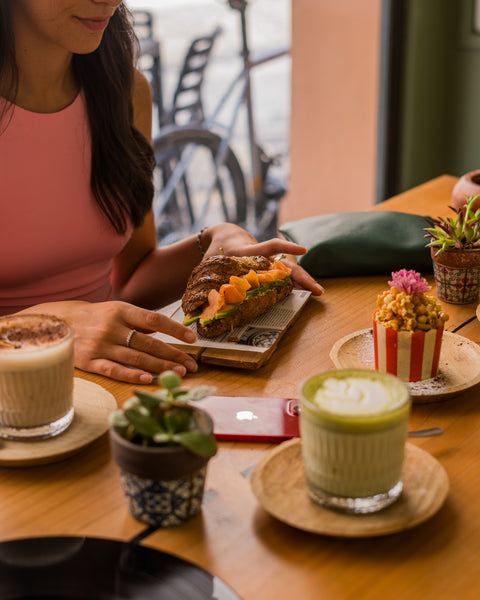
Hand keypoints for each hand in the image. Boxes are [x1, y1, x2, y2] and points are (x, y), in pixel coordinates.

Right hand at [20, 301, 197, 383]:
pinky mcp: (89, 361)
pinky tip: (149, 380)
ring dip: (160, 367)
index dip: (175, 329)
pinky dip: (131, 375)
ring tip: (179, 373)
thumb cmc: (94, 317)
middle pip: (149, 343)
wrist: (57, 322)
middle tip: (191, 365)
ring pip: (136, 358)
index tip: (192, 339)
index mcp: (121, 311)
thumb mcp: (116, 310)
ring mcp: (101, 345)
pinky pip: (114, 369)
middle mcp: (112, 327)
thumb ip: (138, 321)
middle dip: (173, 355)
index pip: (154, 320)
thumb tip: (164, 332)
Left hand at [203, 224, 323, 295]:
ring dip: (302, 281)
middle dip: (301, 276)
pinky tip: (305, 291)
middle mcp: (261, 257)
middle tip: (317, 290)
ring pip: (287, 270)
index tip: (303, 251)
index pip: (268, 247)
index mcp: (246, 253)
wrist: (224, 236)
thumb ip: (207, 282)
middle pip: (284, 265)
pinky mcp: (269, 266)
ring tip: (317, 292)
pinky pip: (283, 274)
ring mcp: (267, 261)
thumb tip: (203, 306)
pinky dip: (293, 282)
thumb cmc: (214, 253)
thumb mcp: (208, 266)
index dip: (285, 248)